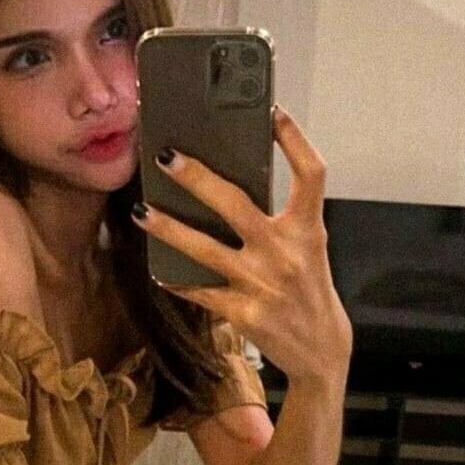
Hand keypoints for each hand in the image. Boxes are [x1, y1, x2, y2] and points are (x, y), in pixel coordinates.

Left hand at [131, 105, 352, 386]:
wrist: (322, 352)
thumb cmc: (310, 291)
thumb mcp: (309, 250)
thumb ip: (281, 221)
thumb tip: (228, 191)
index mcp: (308, 230)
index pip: (311, 175)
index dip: (295, 141)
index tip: (273, 112)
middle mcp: (285, 253)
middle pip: (236, 205)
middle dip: (197, 178)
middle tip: (167, 156)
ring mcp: (262, 284)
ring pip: (205, 249)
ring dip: (168, 229)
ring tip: (142, 212)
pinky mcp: (243, 313)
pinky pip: (200, 292)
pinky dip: (177, 281)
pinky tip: (158, 271)